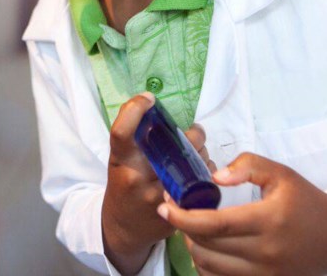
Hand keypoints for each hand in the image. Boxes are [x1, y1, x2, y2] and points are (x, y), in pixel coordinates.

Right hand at [102, 93, 212, 272]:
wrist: (124, 227)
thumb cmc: (124, 185)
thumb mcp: (119, 160)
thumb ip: (132, 136)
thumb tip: (150, 101)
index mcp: (121, 162)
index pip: (121, 132)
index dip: (134, 110)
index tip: (148, 98)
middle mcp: (137, 178)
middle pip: (173, 145)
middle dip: (193, 133)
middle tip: (195, 131)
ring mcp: (158, 197)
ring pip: (195, 164)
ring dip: (203, 153)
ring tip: (198, 154)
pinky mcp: (177, 212)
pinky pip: (203, 184)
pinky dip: (206, 173)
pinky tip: (200, 172)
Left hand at [158, 153, 326, 275]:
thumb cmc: (307, 201)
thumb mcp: (280, 173)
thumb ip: (247, 166)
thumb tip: (215, 177)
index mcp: (267, 221)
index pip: (214, 225)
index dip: (182, 217)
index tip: (164, 205)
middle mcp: (265, 253)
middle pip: (207, 247)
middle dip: (183, 228)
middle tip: (175, 210)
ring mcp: (266, 274)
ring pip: (210, 268)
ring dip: (192, 248)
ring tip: (191, 228)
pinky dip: (206, 267)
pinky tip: (206, 248)